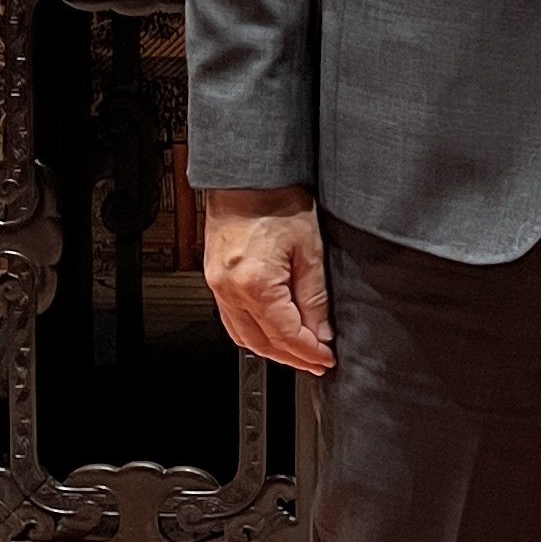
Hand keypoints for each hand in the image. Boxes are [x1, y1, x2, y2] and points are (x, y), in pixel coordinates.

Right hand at [203, 186, 335, 373]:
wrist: (248, 179)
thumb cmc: (278, 203)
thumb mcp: (310, 251)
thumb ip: (315, 297)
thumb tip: (321, 332)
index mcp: (256, 284)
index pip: (286, 335)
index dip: (309, 352)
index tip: (326, 359)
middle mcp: (231, 290)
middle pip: (262, 343)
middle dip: (292, 357)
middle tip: (316, 362)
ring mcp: (218, 287)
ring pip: (243, 337)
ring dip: (271, 350)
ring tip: (297, 353)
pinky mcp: (215, 280)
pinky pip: (231, 320)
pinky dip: (252, 334)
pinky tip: (271, 334)